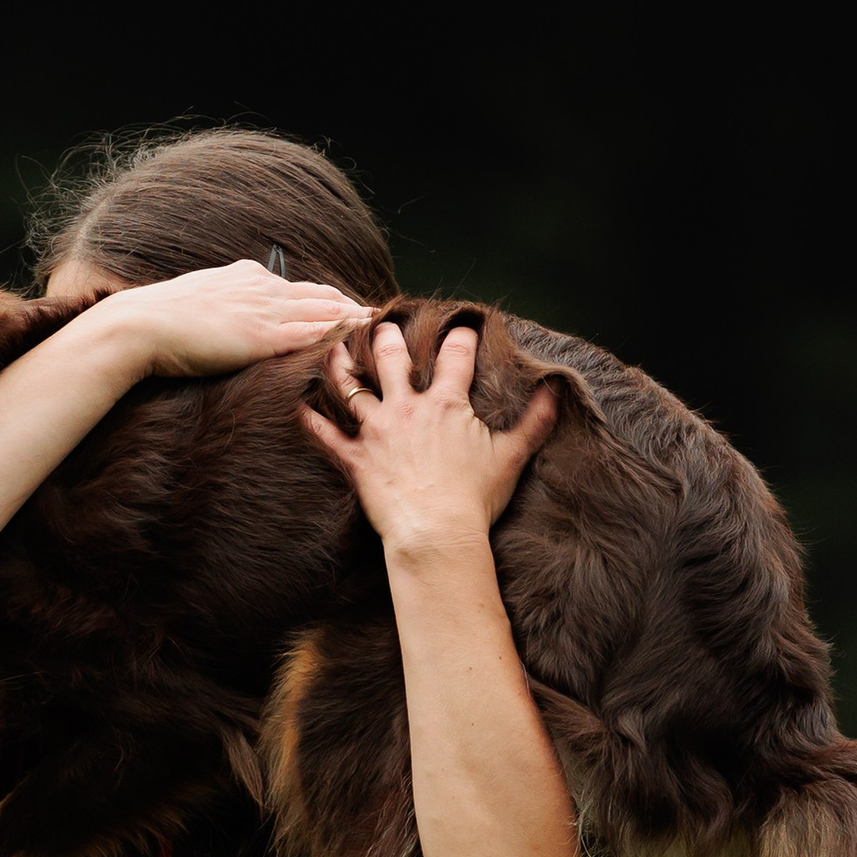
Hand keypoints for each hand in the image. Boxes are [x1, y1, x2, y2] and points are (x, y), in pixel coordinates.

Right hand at [88, 261, 370, 378]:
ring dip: (351, 317)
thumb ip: (217, 304)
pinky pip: (310, 333)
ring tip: (375, 325)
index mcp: (244, 276)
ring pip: (321, 311)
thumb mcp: (194, 302)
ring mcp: (263, 311)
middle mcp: (260, 287)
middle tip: (374, 313)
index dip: (322, 296)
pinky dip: (336, 333)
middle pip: (317, 294)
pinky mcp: (262, 336)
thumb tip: (222, 316)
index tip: (342, 303)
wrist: (140, 325)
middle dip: (347, 304)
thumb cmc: (157, 320)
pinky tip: (355, 336)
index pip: (294, 286)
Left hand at [301, 324, 559, 553]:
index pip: (454, 356)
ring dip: (341, 364)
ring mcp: (377, 431)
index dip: (459, 337)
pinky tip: (299, 405)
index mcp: (445, 403)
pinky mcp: (355, 459)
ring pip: (351, 386)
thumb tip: (557, 390)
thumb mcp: (512, 456)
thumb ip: (535, 421)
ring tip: (335, 347)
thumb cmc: (475, 498)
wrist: (438, 534)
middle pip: (392, 358)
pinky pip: (325, 434)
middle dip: (387, 335)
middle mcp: (407, 408)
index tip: (462, 325)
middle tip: (381, 322)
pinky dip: (310, 419)